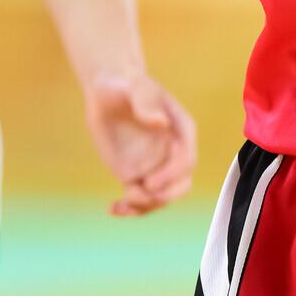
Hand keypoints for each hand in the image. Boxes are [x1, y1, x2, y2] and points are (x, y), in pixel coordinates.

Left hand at [84, 71, 196, 216]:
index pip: (187, 160)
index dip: (172, 175)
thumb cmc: (127, 85)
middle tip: (142, 193)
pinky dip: (130, 210)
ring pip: (162, 197)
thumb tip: (161, 123)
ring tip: (123, 200)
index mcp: (181, 130)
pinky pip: (140, 200)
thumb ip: (146, 102)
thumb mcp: (136, 87)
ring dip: (146, 206)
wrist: (108, 93)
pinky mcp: (136, 174)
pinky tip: (112, 207)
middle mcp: (172, 151)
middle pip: (182, 184)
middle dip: (166, 195)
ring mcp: (155, 165)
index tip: (149, 182)